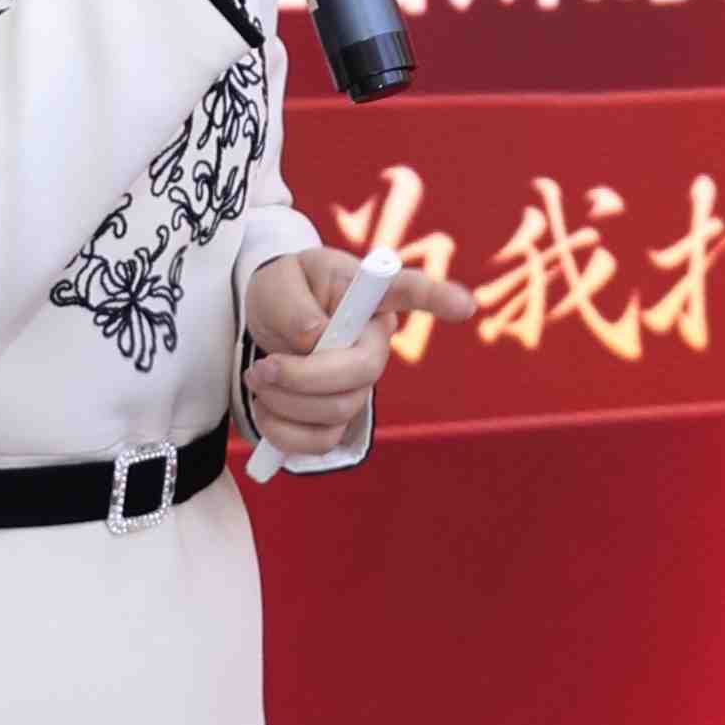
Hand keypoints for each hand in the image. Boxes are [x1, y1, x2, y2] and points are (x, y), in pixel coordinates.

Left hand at [242, 223, 483, 461]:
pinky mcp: (339, 417)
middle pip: (361, 372)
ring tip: (259, 378)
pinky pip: (321, 441)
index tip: (465, 305)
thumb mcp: (278, 283)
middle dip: (304, 377)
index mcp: (367, 297)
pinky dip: (283, 433)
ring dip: (284, 402)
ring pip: (338, 411)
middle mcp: (374, 343)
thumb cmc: (283, 290)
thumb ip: (294, 306)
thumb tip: (315, 338)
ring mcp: (360, 384)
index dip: (437, 298)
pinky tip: (268, 409)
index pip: (409, 292)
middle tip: (264, 367)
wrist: (266, 321)